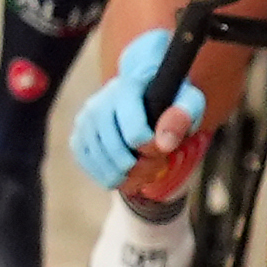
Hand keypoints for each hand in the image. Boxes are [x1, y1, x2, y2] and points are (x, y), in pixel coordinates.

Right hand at [70, 34, 207, 193]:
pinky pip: (90, 169)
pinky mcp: (78, 136)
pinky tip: (129, 173)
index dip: (153, 150)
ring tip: (146, 168)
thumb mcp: (188, 100)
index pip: (135, 134)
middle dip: (143, 167)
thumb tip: (163, 143)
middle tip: (158, 162)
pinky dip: (112, 178)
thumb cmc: (169, 95)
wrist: (143, 88)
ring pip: (104, 165)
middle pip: (118, 154)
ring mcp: (86, 120)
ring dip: (129, 176)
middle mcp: (100, 102)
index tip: (164, 148)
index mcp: (127, 89)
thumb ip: (183, 116)